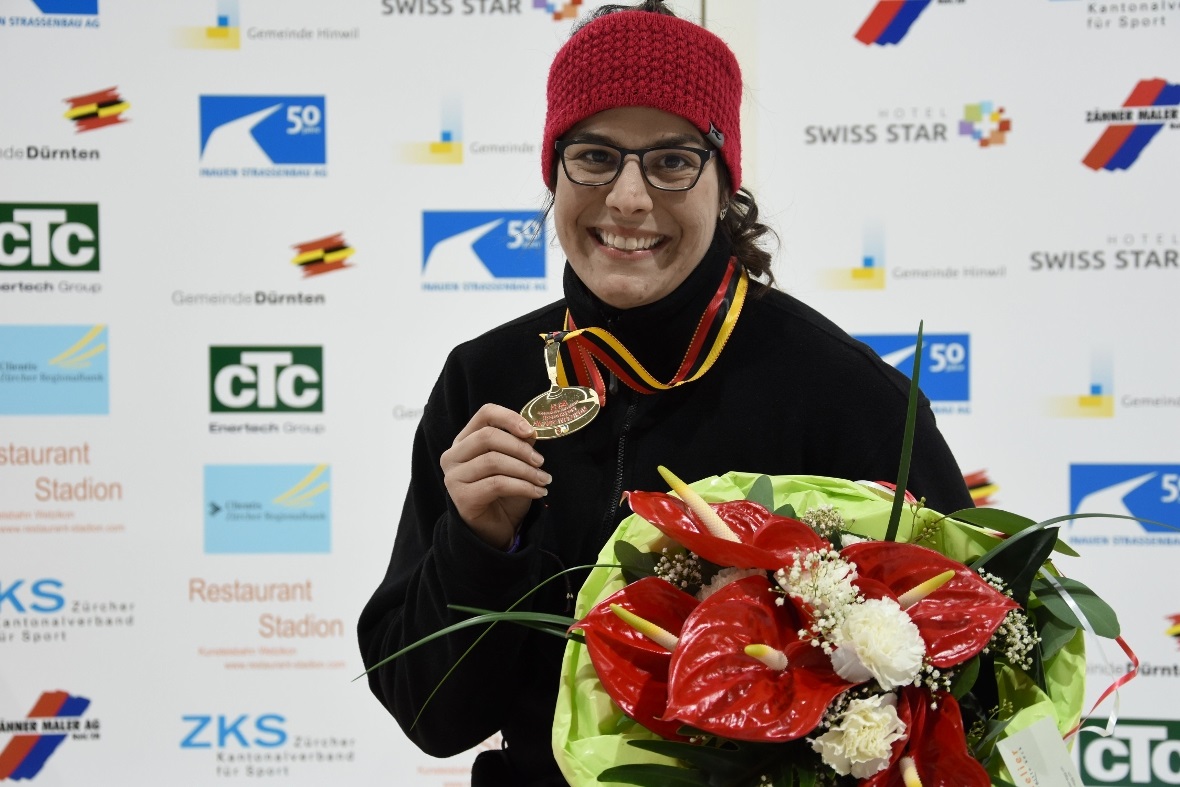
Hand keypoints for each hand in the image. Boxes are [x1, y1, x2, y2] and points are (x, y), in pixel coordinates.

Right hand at [440, 403, 549, 549]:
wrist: (495, 528)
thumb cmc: (504, 492)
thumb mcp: (515, 463)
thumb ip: (519, 444)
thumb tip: (532, 430)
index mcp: (464, 440)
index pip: (484, 414)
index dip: (509, 418)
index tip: (531, 431)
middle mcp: (453, 456)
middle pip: (488, 437)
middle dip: (520, 448)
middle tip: (541, 461)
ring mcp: (453, 477)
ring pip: (493, 461)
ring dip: (525, 470)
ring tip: (543, 479)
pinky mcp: (461, 497)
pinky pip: (497, 484)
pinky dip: (522, 486)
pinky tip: (537, 492)